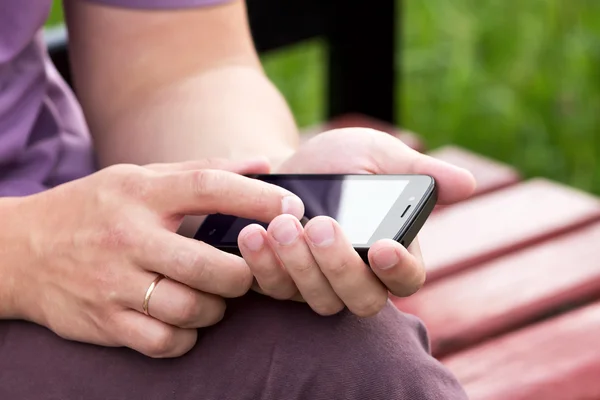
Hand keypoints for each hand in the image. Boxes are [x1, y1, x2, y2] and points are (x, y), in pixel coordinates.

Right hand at [6, 158, 303, 357]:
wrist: (20, 250)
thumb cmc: (96, 209)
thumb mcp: (141, 177)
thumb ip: (205, 170)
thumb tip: (266, 164)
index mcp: (142, 193)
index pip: (210, 188)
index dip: (259, 198)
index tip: (292, 208)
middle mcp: (128, 237)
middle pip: (209, 265)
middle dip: (245, 274)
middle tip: (249, 271)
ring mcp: (114, 283)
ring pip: (190, 308)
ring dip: (217, 308)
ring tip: (216, 296)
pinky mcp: (103, 321)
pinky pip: (163, 341)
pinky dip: (186, 336)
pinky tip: (186, 321)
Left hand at [238, 128, 475, 316]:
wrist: (291, 164)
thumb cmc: (342, 160)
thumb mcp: (377, 155)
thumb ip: (417, 170)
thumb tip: (468, 183)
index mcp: (391, 252)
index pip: (407, 279)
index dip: (399, 269)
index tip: (382, 247)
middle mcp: (358, 278)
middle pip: (361, 300)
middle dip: (340, 267)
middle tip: (321, 226)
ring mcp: (319, 285)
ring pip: (317, 300)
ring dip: (299, 266)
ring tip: (283, 225)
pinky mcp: (284, 283)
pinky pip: (276, 289)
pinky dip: (264, 266)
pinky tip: (255, 235)